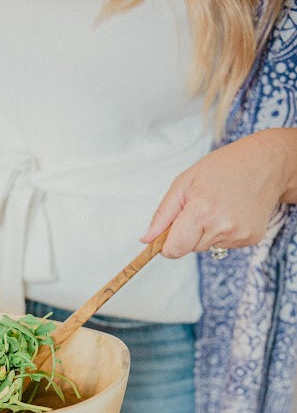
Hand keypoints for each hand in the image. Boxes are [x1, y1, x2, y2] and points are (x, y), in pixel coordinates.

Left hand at [141, 131, 291, 256]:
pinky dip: (224, 233)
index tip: (169, 234)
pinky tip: (232, 213)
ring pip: (207, 247)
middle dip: (189, 233)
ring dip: (207, 232)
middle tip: (201, 207)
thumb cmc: (223, 168)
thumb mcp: (184, 182)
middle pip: (189, 248)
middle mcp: (222, 226)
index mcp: (201, 210)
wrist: (266, 163)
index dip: (168, 245)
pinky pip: (225, 245)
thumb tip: (146, 239)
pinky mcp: (252, 238)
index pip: (174, 249)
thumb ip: (163, 214)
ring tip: (219, 207)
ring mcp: (239, 234)